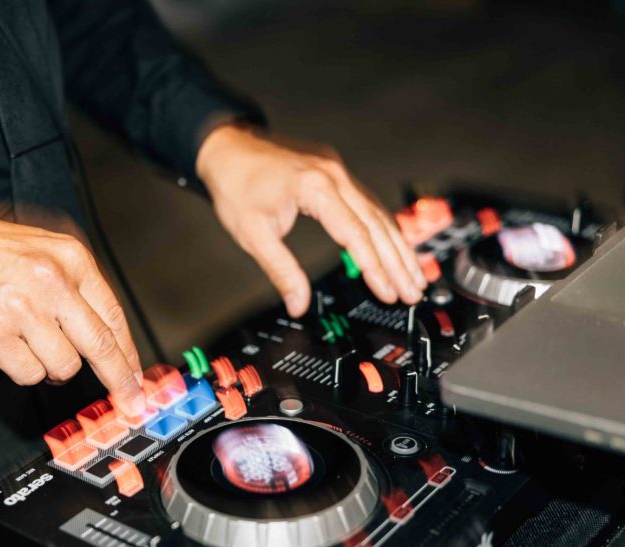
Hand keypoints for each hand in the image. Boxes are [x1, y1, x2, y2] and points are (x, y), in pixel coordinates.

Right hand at [0, 206, 146, 413]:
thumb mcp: (43, 251)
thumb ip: (76, 289)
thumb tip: (107, 339)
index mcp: (71, 259)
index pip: (113, 317)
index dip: (128, 356)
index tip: (136, 380)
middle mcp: (52, 282)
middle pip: (101, 347)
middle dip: (119, 382)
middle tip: (129, 402)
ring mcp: (24, 309)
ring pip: (65, 367)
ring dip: (51, 366)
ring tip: (30, 344)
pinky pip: (29, 375)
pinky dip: (23, 370)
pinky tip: (9, 347)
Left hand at [196, 124, 426, 316]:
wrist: (227, 148)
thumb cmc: (235, 187)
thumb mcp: (252, 234)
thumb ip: (281, 270)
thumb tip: (298, 305)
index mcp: (315, 187)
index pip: (355, 234)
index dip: (374, 268)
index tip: (387, 293)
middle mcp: (334, 175)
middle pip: (376, 224)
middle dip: (397, 262)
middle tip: (412, 293)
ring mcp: (337, 170)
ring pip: (377, 213)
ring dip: (397, 246)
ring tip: (414, 277)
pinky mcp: (335, 172)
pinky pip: (367, 203)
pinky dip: (383, 228)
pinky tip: (395, 248)